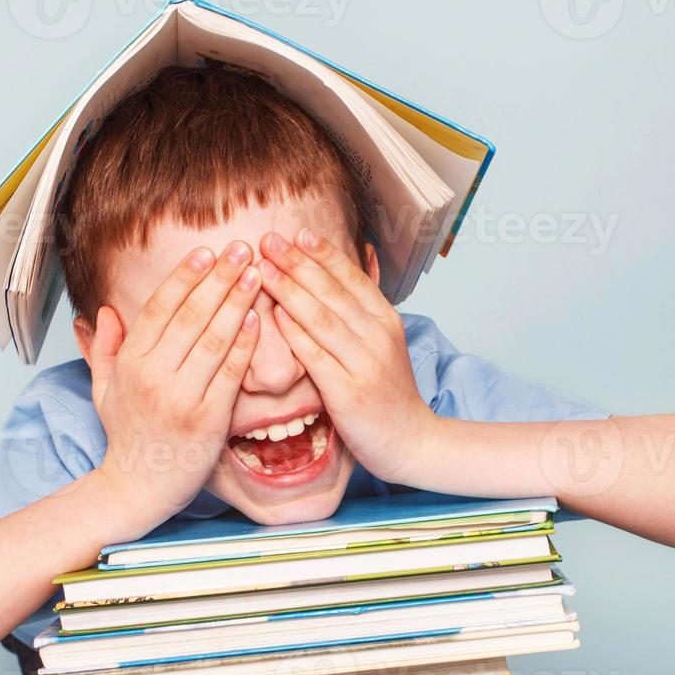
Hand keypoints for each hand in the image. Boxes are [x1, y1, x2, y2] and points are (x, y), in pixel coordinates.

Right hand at [89, 242, 260, 522]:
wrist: (137, 490)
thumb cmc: (126, 438)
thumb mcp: (103, 391)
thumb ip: (103, 350)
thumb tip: (104, 311)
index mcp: (129, 364)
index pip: (159, 307)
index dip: (185, 276)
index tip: (206, 252)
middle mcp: (153, 377)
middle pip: (191, 315)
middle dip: (220, 277)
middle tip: (243, 249)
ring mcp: (181, 398)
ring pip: (214, 339)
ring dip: (237, 302)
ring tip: (257, 273)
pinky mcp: (208, 420)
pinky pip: (230, 374)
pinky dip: (245, 344)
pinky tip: (258, 319)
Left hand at [258, 228, 439, 484]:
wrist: (412, 442)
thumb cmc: (388, 394)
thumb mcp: (384, 345)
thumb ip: (361, 314)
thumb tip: (335, 278)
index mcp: (387, 320)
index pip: (351, 277)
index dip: (322, 253)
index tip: (295, 232)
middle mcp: (379, 336)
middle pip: (333, 291)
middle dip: (297, 262)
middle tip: (267, 239)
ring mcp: (365, 364)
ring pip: (322, 318)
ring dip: (289, 289)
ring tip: (262, 268)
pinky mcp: (349, 393)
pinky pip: (316, 356)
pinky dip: (294, 333)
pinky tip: (273, 314)